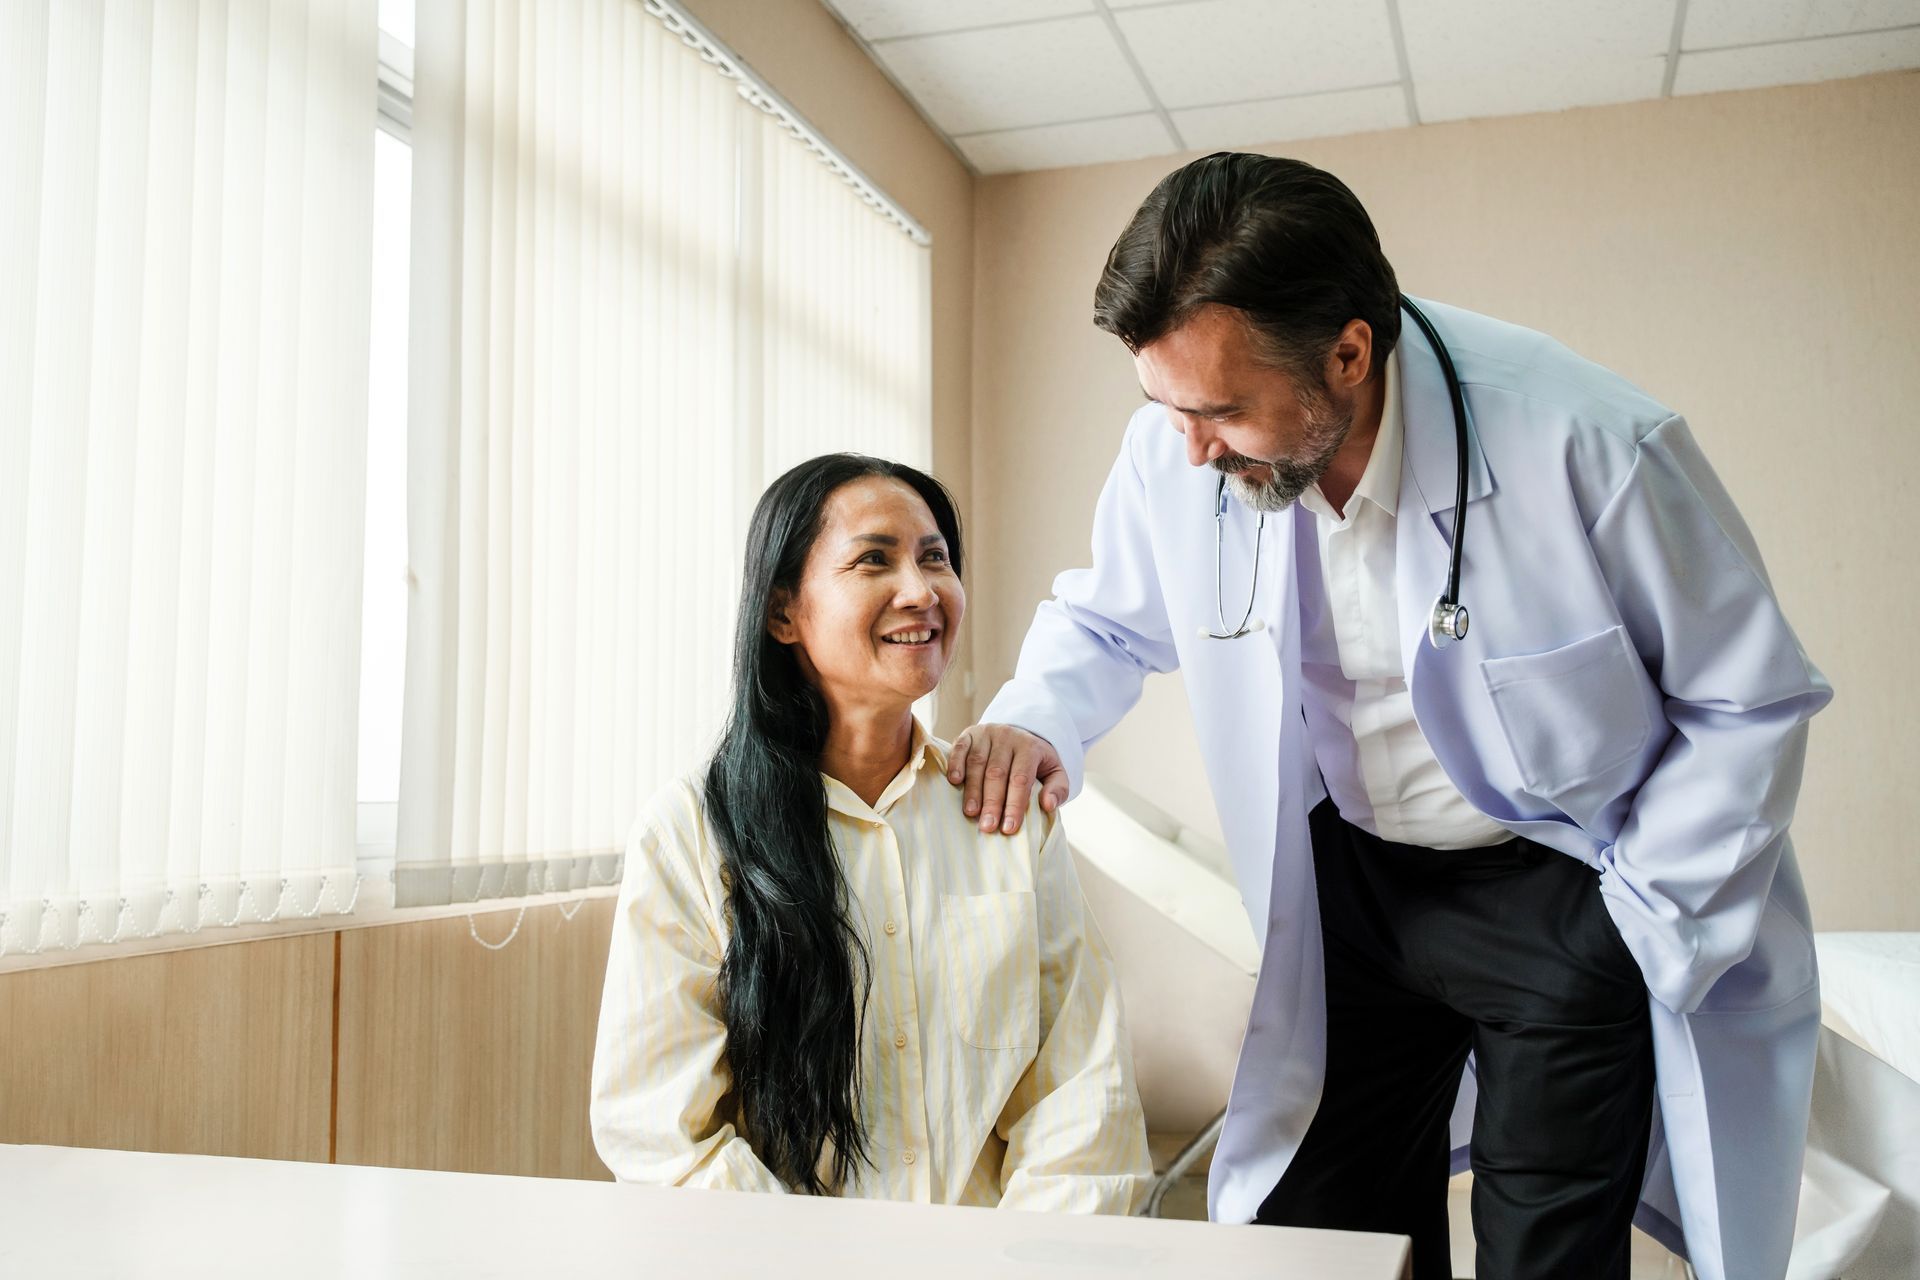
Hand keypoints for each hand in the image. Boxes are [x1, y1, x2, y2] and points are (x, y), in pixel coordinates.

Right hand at [945, 723, 1068, 835]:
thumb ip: (1058, 789)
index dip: (1014, 804)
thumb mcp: (1055, 773)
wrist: (1020, 734)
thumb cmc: (1036, 762)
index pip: (1021, 779)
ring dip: (972, 789)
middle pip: (997, 773)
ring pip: (977, 762)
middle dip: (992, 802)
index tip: (1009, 828)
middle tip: (988, 827)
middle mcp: (1008, 737)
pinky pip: (961, 747)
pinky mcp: (970, 733)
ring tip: (971, 813)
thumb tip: (1047, 805)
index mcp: (1030, 747)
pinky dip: (956, 763)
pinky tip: (954, 782)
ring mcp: (987, 733)